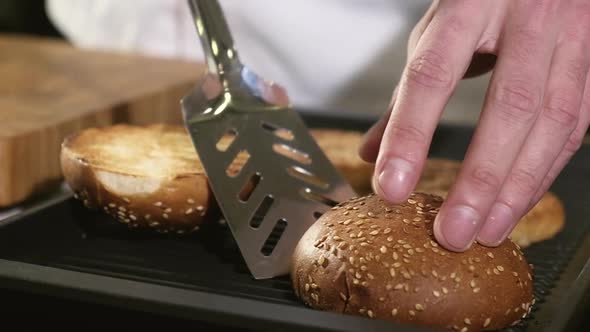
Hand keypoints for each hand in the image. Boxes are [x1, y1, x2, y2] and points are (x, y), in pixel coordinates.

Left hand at [359, 0, 589, 251]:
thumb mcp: (436, 32)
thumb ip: (406, 94)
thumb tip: (372, 153)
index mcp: (469, 4)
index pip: (433, 75)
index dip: (410, 135)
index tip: (391, 186)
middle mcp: (528, 17)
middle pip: (508, 107)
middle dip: (480, 179)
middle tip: (452, 232)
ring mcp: (572, 36)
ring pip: (553, 122)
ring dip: (518, 187)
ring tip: (487, 230)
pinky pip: (578, 124)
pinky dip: (547, 169)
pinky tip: (522, 200)